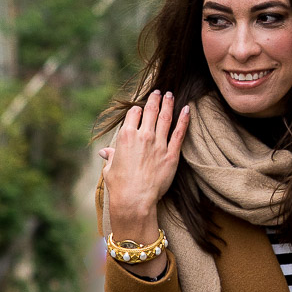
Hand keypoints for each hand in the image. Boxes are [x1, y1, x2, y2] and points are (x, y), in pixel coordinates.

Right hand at [100, 92, 189, 264]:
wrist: (135, 199)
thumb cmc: (119, 186)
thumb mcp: (109, 169)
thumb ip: (110, 156)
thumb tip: (104, 152)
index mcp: (126, 136)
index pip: (134, 114)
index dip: (138, 109)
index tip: (141, 107)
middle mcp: (143, 136)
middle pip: (151, 111)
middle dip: (155, 99)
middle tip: (159, 92)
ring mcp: (159, 144)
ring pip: (166, 117)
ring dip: (168, 104)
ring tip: (171, 95)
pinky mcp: (171, 154)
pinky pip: (179, 132)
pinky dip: (184, 119)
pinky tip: (187, 109)